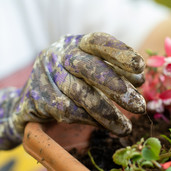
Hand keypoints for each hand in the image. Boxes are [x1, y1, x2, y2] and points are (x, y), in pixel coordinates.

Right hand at [0, 33, 145, 149]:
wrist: (30, 100)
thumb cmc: (69, 82)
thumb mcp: (91, 72)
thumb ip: (114, 72)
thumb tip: (140, 80)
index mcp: (75, 44)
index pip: (98, 42)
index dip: (119, 52)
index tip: (140, 67)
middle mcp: (58, 55)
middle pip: (88, 67)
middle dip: (116, 87)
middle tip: (139, 106)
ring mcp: (45, 74)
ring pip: (80, 94)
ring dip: (106, 114)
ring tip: (126, 129)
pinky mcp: (38, 97)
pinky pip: (68, 111)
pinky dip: (88, 120)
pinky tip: (102, 126)